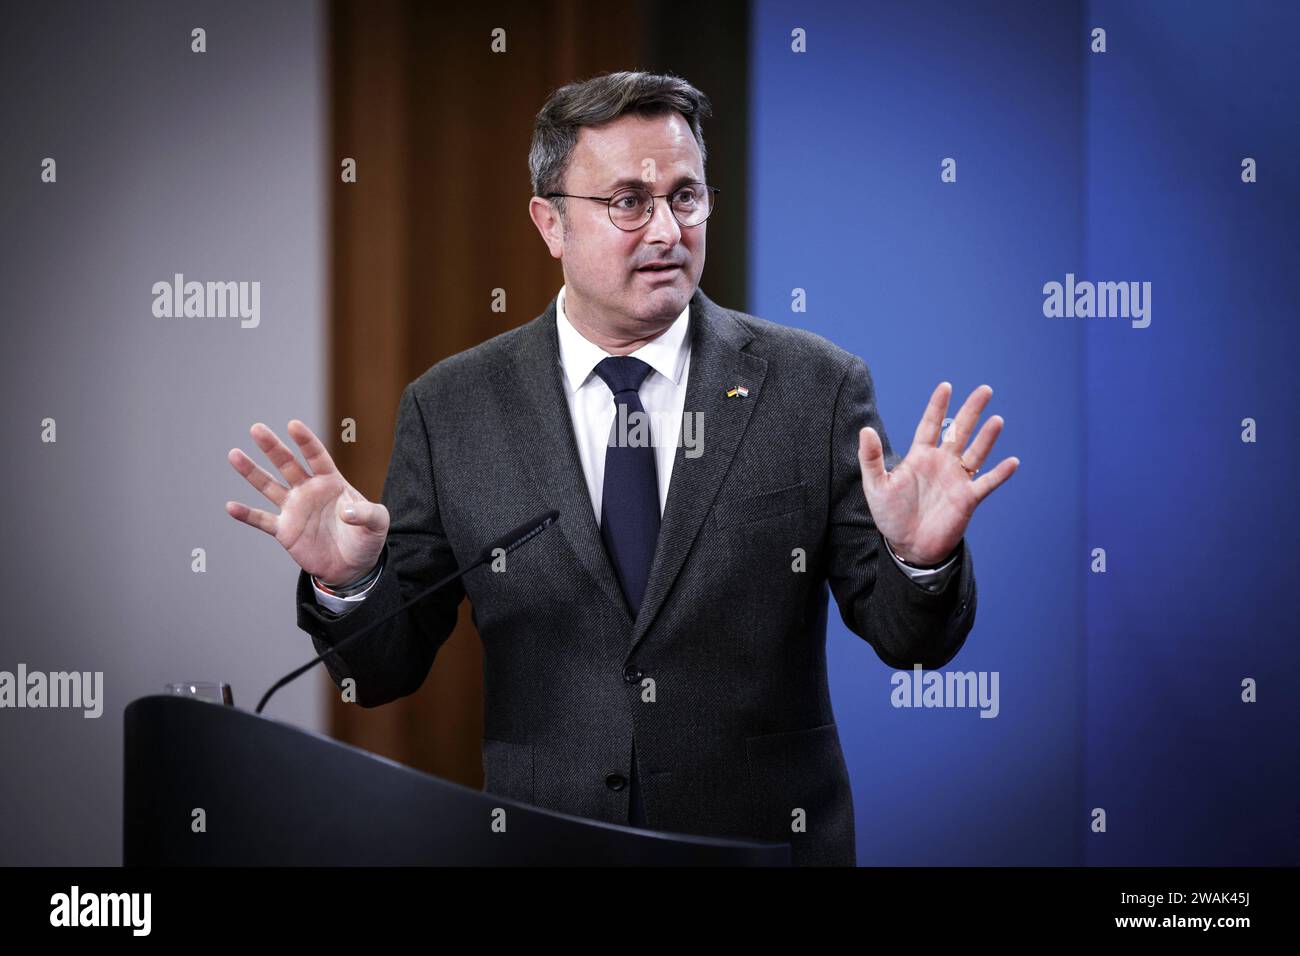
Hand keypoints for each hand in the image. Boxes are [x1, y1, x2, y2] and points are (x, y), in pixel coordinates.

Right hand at [225, 420, 388, 585]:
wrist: (352, 566)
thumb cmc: (365, 538)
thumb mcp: (377, 524)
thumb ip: (367, 513)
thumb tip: (345, 513)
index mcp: (331, 482)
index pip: (317, 456)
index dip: (305, 441)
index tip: (293, 425)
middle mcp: (308, 490)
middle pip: (287, 464)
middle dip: (273, 447)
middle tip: (257, 428)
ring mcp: (294, 509)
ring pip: (269, 486)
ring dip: (252, 472)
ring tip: (234, 454)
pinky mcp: (285, 530)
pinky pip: (262, 520)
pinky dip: (247, 515)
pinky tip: (231, 507)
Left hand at [858, 382, 1017, 564]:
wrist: (908, 546)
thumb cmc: (890, 515)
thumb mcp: (875, 486)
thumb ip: (870, 458)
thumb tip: (865, 430)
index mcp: (919, 456)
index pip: (930, 425)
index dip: (938, 406)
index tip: (946, 386)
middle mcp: (941, 463)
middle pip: (959, 431)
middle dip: (971, 411)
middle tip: (985, 390)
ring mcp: (956, 480)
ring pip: (975, 453)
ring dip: (987, 437)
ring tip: (997, 419)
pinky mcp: (967, 499)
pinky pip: (987, 483)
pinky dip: (1000, 473)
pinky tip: (1012, 462)